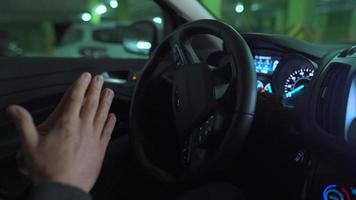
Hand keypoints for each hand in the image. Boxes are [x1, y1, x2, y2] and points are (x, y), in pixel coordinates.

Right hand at [7, 72, 115, 191]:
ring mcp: (93, 138)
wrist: (64, 188)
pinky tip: (113, 116)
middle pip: (91, 103)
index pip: (75, 99)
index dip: (80, 85)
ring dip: (106, 102)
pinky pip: (107, 131)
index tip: (85, 76)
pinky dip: (111, 122)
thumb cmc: (47, 169)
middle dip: (95, 89)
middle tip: (99, 79)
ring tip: (109, 91)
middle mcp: (82, 128)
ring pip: (102, 114)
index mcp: (66, 124)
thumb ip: (23, 124)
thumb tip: (14, 109)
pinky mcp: (100, 149)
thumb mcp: (29, 144)